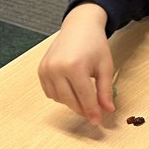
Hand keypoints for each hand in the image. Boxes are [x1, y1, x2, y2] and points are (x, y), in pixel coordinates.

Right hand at [38, 3, 113, 123]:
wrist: (79, 26)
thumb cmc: (94, 44)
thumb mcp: (105, 67)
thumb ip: (106, 90)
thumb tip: (108, 109)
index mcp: (75, 67)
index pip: (84, 97)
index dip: (92, 111)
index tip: (97, 121)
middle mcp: (57, 69)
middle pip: (70, 100)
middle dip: (82, 109)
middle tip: (93, 114)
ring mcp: (46, 69)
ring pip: (59, 98)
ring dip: (72, 102)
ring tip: (85, 97)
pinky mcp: (40, 70)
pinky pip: (50, 92)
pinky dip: (61, 95)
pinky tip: (72, 90)